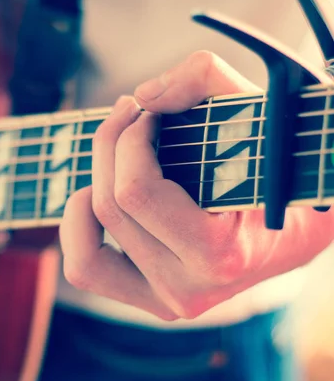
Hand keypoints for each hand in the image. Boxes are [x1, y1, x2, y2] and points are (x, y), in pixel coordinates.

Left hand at [60, 51, 333, 319]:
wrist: (301, 227)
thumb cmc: (281, 168)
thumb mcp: (259, 112)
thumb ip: (205, 80)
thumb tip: (142, 96)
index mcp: (221, 252)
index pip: (136, 191)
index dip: (129, 137)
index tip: (147, 112)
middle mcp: (189, 288)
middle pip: (110, 208)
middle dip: (109, 144)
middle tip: (130, 114)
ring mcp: (167, 301)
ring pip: (85, 247)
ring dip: (88, 187)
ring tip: (112, 156)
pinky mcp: (151, 300)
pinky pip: (85, 268)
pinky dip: (78, 228)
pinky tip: (96, 195)